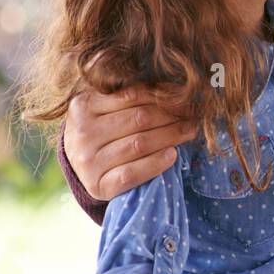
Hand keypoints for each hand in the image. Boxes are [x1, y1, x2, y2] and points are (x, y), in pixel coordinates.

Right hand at [65, 83, 196, 200]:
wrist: (81, 165)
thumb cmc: (101, 129)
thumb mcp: (105, 106)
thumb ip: (130, 92)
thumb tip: (173, 87)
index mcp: (83, 106)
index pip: (132, 95)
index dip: (162, 95)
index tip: (183, 95)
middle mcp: (82, 133)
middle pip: (139, 119)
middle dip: (171, 116)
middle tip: (193, 115)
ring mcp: (88, 161)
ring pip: (139, 144)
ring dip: (171, 136)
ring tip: (189, 131)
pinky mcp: (98, 185)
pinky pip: (132, 173)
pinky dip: (155, 163)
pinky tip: (172, 155)